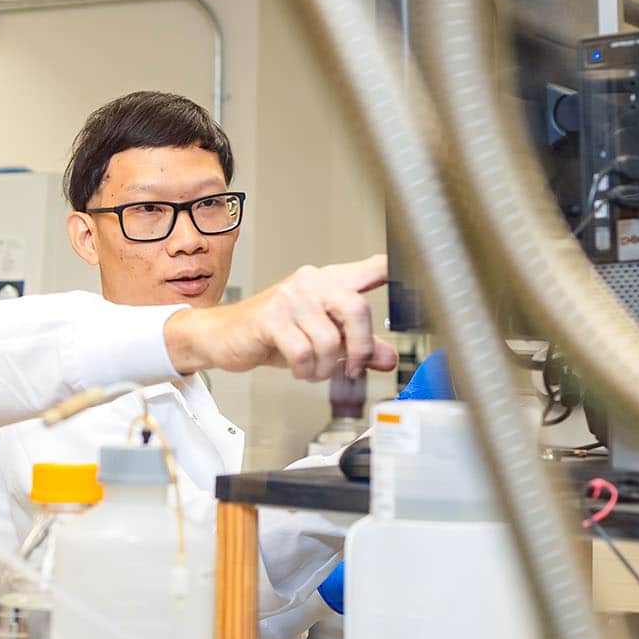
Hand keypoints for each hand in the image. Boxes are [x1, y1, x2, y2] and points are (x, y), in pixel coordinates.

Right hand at [163, 255, 397, 380]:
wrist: (224, 336)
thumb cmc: (271, 333)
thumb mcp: (320, 339)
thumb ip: (357, 346)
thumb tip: (387, 357)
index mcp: (329, 282)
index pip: (371, 268)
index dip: (395, 270)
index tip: (414, 272)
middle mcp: (312, 282)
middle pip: (357, 310)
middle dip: (359, 348)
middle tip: (352, 367)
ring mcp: (291, 298)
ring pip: (329, 340)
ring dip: (324, 367)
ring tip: (313, 369)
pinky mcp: (271, 318)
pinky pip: (304, 352)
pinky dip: (305, 370)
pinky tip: (298, 368)